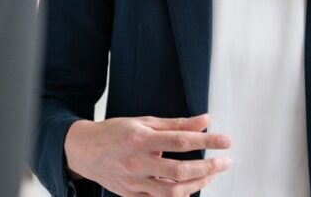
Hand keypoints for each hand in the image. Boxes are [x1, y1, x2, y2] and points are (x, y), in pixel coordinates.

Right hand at [63, 113, 231, 196]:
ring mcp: (134, 183)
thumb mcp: (144, 121)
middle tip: (225, 162)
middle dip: (208, 168)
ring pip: (173, 192)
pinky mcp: (132, 196)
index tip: (226, 141)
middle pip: (180, 171)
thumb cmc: (116, 133)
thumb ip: (175, 124)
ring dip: (198, 184)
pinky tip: (191, 185)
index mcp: (141, 139)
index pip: (181, 140)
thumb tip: (204, 120)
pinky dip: (179, 195)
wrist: (85, 151)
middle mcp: (137, 163)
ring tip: (211, 174)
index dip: (207, 141)